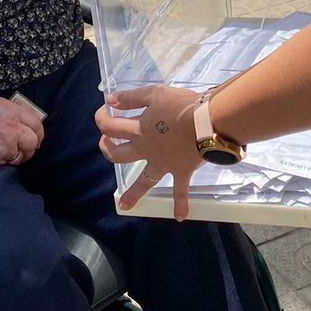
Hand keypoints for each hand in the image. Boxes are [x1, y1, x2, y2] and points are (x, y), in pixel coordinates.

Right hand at [0, 93, 44, 165]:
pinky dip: (6, 162)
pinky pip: (9, 163)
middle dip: (31, 146)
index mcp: (11, 110)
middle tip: (25, 149)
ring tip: (8, 154)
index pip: (35, 122)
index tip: (36, 137)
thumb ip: (9, 113)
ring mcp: (6, 143)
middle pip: (33, 140)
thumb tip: (19, 123)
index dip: (37, 132)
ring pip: (23, 154)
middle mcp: (13, 126)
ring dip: (18, 156)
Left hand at [94, 85, 203, 219]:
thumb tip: (110, 101)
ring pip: (144, 181)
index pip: (110, 127)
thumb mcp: (154, 94)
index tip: (105, 109)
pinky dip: (181, 204)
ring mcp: (163, 164)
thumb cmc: (181, 105)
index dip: (102, 118)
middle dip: (108, 150)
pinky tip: (180, 217)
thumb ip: (131, 98)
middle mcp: (146, 150)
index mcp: (138, 130)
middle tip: (106, 144)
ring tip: (124, 205)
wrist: (208, 122)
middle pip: (119, 156)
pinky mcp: (181, 171)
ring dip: (133, 193)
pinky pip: (180, 191)